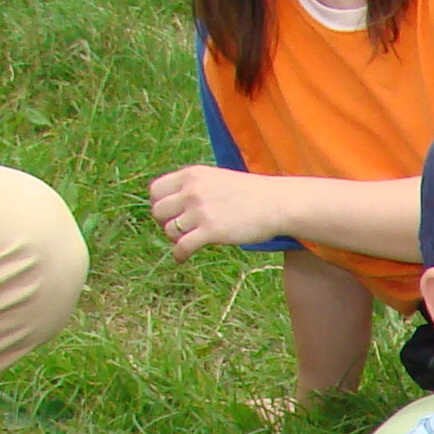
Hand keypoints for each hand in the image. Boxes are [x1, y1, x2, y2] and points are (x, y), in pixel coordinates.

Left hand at [146, 165, 276, 255]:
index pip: (156, 190)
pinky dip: (179, 255)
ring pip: (169, 230)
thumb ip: (195, 187)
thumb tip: (174, 205)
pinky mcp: (211, 231)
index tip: (170, 214)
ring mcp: (201, 211)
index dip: (160, 204)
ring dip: (176, 239)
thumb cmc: (250, 193)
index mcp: (192, 175)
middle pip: (158, 211)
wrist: (277, 203)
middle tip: (179, 230)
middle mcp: (192, 191)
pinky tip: (183, 259)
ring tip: (188, 242)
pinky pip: (182, 247)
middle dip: (165, 223)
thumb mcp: (217, 179)